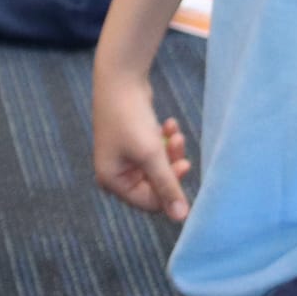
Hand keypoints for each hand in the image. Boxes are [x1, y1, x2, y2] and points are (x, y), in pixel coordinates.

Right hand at [91, 68, 191, 221]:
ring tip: (176, 133)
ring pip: (158, 167)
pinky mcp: (133, 141)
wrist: (120, 77)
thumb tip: (182, 218)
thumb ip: (167, 186)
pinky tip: (169, 124)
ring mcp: (124, 156)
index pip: (149, 202)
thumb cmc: (130, 118)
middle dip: (170, 167)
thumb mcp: (151, 154)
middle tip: (182, 151)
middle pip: (154, 184)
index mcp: (112, 181)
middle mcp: (116, 172)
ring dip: (170, 151)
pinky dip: (164, 140)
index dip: (169, 190)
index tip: (184, 168)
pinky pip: (155, 151)